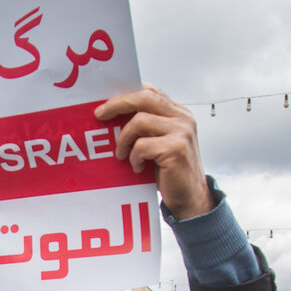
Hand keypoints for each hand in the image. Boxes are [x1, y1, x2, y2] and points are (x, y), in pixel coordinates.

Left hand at [94, 86, 211, 218]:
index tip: (105, 104)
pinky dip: (134, 158)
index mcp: (178, 113)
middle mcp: (183, 118)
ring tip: (122, 155)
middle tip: (100, 116)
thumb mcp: (158, 142)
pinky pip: (142, 146)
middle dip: (117, 104)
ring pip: (140, 121)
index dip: (126, 94)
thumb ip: (146, 127)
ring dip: (124, 139)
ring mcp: (182, 132)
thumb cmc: (169, 171)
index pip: (151, 91)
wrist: (190, 198)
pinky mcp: (176, 148)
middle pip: (145, 98)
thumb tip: (112, 115)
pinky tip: (138, 167)